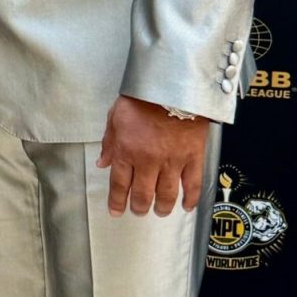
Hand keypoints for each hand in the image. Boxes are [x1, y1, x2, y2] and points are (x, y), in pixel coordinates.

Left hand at [96, 96, 207, 217]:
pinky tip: (186, 206)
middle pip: (142, 194)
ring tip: (159, 211)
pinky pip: (193, 184)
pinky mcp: (193, 157)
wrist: (174, 84)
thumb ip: (109, 141)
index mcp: (126, 150)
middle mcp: (148, 160)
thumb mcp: (116, 115)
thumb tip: (103, 163)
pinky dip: (190, 199)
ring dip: (162, 207)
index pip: (119, 184)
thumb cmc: (144, 96)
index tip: (116, 211)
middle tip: (138, 211)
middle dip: (138, 207)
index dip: (116, 202)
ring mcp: (172, 161)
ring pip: (166, 194)